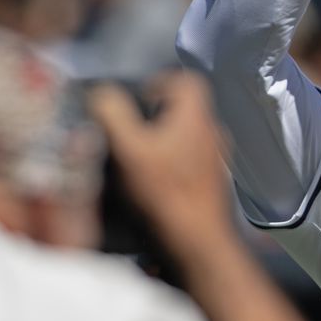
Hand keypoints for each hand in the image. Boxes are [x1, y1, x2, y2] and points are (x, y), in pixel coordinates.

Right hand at [89, 72, 230, 233]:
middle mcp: (213, 131)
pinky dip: (175, 159)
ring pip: (190, 133)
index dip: (162, 81)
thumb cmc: (165, 192)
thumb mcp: (129, 150)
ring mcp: (218, 157)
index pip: (188, 80)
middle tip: (134, 128)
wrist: (198, 240)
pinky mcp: (215, 180)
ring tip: (141, 155)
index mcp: (197, 116)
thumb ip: (113, 115)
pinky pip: (194, 156)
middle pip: (187, 107)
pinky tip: (157, 179)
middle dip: (159, 113)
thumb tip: (102, 92)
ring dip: (166, 138)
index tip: (139, 98)